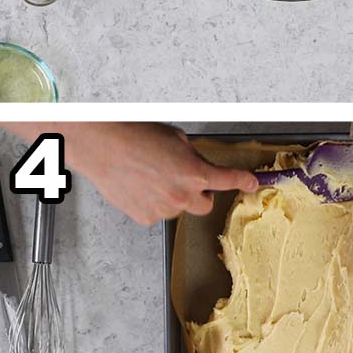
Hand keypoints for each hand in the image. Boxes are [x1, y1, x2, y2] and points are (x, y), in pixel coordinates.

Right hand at [68, 124, 257, 224]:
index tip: (250, 183)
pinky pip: (157, 213)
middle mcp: (182, 196)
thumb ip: (192, 156)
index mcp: (195, 173)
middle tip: (182, 178)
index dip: (243, 182)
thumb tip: (196, 164)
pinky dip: (151, 203)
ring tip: (150, 177)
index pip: (228, 181)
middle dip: (199, 193)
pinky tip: (139, 186)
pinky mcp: (145, 217)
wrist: (102, 147)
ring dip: (172, 196)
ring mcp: (163, 209)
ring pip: (178, 208)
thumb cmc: (134, 136)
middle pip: (205, 205)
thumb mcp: (175, 138)